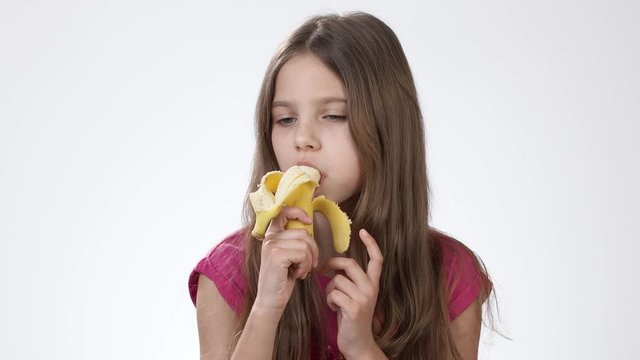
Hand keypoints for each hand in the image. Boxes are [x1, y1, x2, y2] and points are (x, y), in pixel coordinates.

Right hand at [253, 206, 319, 315]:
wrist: (271, 300)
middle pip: (304, 233)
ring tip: (301, 271)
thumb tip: (308, 226)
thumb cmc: (282, 279)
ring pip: (305, 244)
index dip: (298, 212)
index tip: (308, 220)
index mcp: (271, 235)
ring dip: (309, 261)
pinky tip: (297, 275)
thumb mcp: (288, 256)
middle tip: (308, 265)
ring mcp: (272, 245)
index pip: (283, 212)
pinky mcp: (276, 255)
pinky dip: (305, 266)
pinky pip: (303, 254)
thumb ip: (293, 240)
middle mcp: (270, 237)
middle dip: (313, 250)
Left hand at [324, 229, 383, 358]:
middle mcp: (371, 288)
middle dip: (333, 264)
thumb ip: (350, 280)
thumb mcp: (355, 296)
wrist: (358, 343)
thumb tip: (333, 264)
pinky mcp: (354, 307)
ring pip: (337, 280)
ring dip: (329, 289)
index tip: (363, 231)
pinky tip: (335, 309)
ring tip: (333, 301)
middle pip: (350, 264)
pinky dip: (329, 301)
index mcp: (373, 284)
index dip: (371, 244)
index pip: (377, 259)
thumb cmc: (352, 318)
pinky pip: (333, 293)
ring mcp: (364, 297)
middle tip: (323, 269)